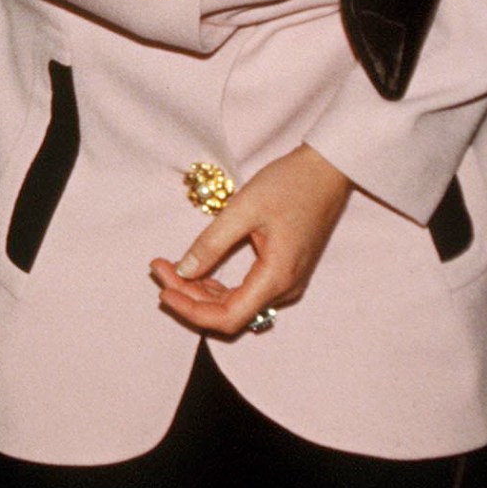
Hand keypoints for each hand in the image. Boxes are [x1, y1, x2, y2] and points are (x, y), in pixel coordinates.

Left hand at [151, 144, 351, 334]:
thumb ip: (211, 244)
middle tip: (159, 268)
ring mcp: (286, 281)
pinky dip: (218, 284)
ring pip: (236, 303)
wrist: (327, 170)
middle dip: (189, 296)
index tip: (163, 292)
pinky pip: (246, 290)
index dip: (191, 311)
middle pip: (229, 312)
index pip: (228, 317)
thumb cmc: (291, 184)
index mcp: (277, 277)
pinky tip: (196, 268)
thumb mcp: (243, 209)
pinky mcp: (284, 271)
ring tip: (170, 266)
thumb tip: (183, 271)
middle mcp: (284, 288)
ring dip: (201, 291)